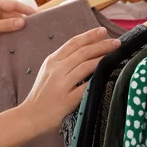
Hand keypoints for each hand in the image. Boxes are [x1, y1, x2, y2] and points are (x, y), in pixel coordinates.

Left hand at [0, 0, 35, 61]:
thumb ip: (5, 25)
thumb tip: (22, 23)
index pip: (13, 4)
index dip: (25, 9)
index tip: (37, 15)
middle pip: (11, 14)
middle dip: (22, 20)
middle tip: (34, 27)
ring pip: (7, 23)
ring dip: (15, 28)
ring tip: (28, 35)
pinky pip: (2, 30)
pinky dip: (8, 34)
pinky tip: (16, 40)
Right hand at [0, 27, 121, 146]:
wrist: (30, 116)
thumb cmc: (42, 94)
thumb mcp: (48, 71)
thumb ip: (64, 61)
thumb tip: (87, 50)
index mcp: (52, 61)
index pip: (73, 43)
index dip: (89, 35)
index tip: (103, 31)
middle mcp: (56, 70)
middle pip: (83, 52)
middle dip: (101, 45)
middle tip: (116, 42)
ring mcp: (61, 85)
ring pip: (86, 66)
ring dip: (103, 58)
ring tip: (115, 54)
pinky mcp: (67, 100)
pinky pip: (86, 86)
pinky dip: (97, 79)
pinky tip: (108, 74)